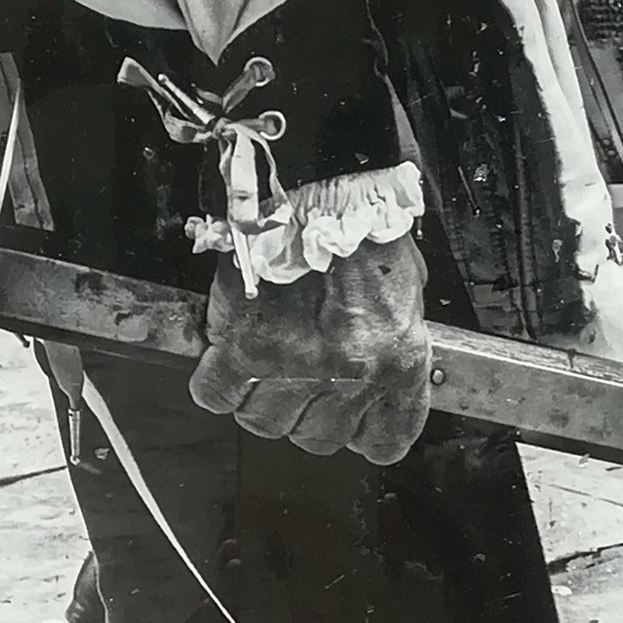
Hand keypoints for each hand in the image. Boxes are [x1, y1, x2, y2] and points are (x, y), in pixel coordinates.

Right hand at [190, 231, 432, 464]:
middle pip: (317, 438)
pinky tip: (226, 360)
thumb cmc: (366, 225)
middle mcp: (350, 374)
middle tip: (300, 374)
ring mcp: (295, 365)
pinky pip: (219, 394)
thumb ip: (390, 345)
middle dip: (307, 412)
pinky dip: (217, 384)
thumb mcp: (405, 292)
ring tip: (263, 360)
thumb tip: (370, 376)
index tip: (351, 414)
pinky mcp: (245, 346)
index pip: (383, 443)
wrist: (322, 179)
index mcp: (398, 361)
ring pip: (265, 422)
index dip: (362, 431)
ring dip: (261, 398)